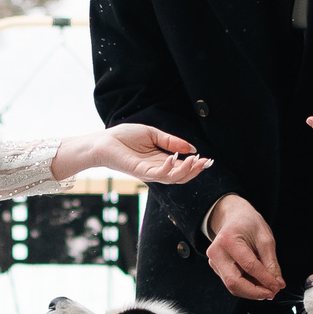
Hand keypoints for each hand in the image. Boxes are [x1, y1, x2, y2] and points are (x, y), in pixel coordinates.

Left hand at [55, 124, 210, 185]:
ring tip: (196, 161)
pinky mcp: (140, 172)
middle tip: (208, 163)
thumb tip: (191, 148)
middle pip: (181, 176)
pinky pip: (158, 174)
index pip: (182, 166)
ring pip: (172, 178)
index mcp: (160, 161)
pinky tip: (176, 158)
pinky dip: (169, 168)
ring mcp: (149, 173)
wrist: (103, 142)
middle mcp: (157, 170)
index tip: (209, 160)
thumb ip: (171, 141)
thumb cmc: (124, 137)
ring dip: (186, 171)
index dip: (196, 164)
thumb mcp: (153, 134)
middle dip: (196, 171)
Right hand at [205, 194, 283, 300]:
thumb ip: (271, 263)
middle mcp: (216, 252)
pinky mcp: (217, 268)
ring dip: (252, 292)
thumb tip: (277, 284)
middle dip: (255, 292)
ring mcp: (214, 262)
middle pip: (234, 282)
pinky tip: (258, 283)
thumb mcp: (265, 238)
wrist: (234, 217)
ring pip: (232, 286)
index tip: (278, 286)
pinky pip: (232, 283)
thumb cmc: (249, 224)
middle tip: (272, 293)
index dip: (265, 279)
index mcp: (228, 240)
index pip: (249, 266)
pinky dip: (247, 287)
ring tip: (268, 288)